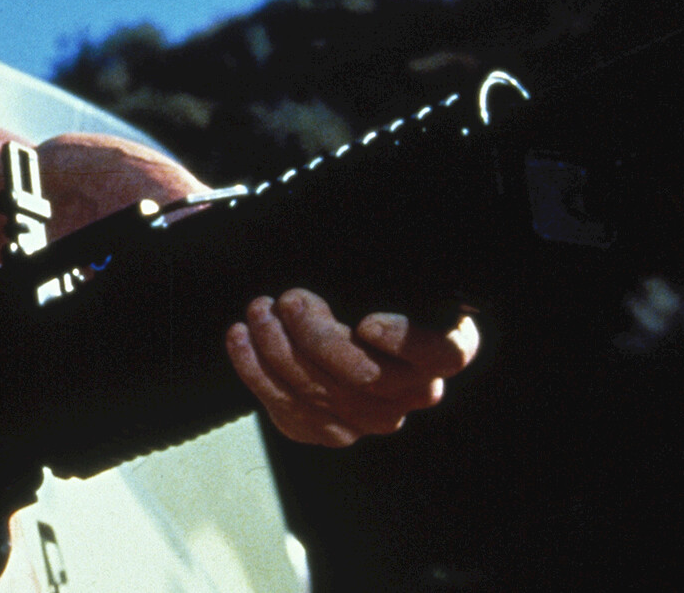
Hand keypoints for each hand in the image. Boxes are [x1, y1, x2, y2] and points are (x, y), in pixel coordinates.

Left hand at [226, 287, 478, 446]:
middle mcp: (415, 393)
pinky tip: (240, 338)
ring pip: (319, 392)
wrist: (341, 341)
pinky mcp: (331, 432)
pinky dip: (254, 370)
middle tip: (287, 300)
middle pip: (363, 375)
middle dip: (314, 335)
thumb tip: (362, 250)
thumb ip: (383, 278)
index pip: (443, 354)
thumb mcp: (384, 280)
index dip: (404, 342)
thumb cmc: (368, 296)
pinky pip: (286, 407)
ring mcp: (373, 420)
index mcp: (444, 351)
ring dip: (277, 347)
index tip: (368, 322)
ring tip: (258, 311)